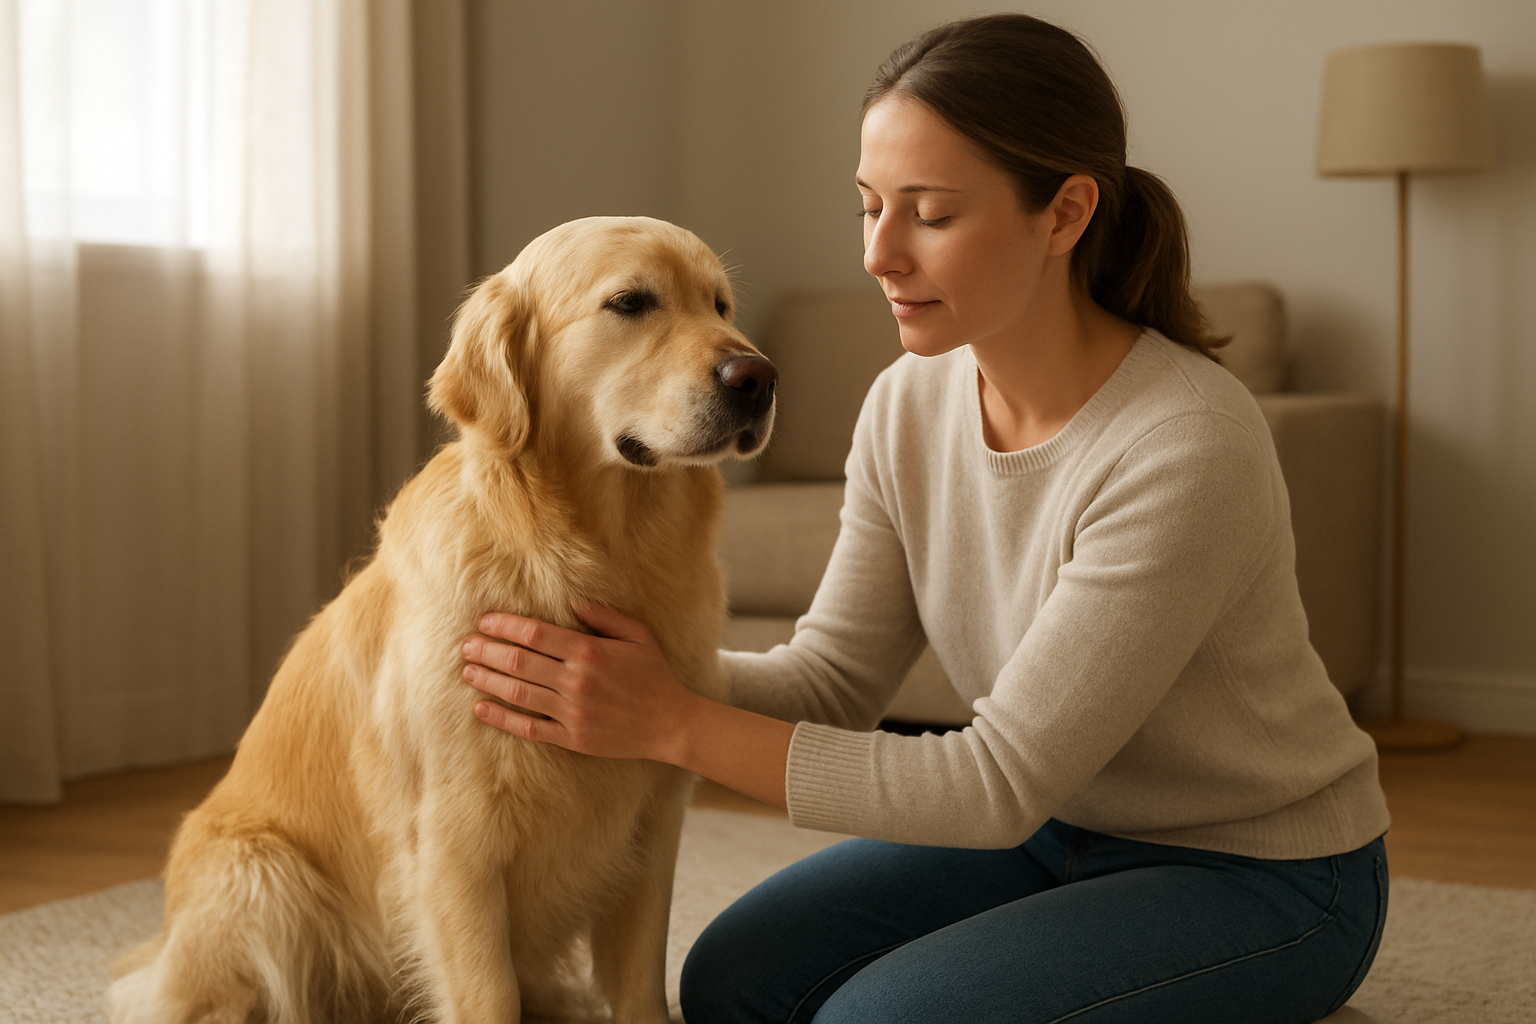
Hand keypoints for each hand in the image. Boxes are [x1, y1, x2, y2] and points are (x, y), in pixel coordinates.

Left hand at [460, 603, 695, 763]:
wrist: (670, 723)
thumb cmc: (654, 675)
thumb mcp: (637, 635)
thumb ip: (604, 616)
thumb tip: (572, 600)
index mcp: (590, 652)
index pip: (535, 634)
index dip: (505, 626)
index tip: (485, 622)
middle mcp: (576, 682)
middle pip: (519, 662)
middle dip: (487, 651)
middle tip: (466, 645)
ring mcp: (571, 712)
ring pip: (518, 693)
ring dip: (488, 681)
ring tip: (467, 671)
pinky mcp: (571, 738)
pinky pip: (529, 728)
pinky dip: (502, 719)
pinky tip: (482, 709)